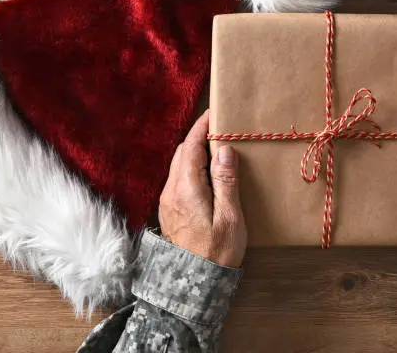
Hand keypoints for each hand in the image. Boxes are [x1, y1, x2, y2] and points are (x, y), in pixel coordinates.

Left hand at [158, 110, 246, 267]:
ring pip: (178, 165)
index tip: (214, 113)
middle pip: (182, 152)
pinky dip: (191, 167)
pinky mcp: (169, 210)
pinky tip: (206, 173)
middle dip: (198, 137)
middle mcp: (171, 191)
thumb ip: (226, 182)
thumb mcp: (229, 218)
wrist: (193, 283)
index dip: (201, 127)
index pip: (191, 147)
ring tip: (216, 148)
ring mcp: (167, 201)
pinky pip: (178, 178)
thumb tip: (224, 150)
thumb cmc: (217, 253)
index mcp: (186, 189)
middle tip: (220, 129)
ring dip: (194, 152)